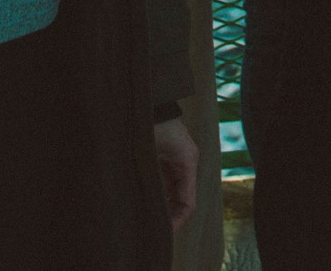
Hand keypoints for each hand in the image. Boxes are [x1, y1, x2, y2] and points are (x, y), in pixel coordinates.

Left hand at [152, 116, 199, 231]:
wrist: (144, 98)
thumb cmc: (148, 121)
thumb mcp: (150, 152)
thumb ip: (153, 178)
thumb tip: (150, 204)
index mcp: (187, 162)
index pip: (188, 202)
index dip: (178, 220)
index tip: (163, 232)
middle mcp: (183, 162)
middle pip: (180, 199)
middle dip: (168, 216)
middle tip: (152, 230)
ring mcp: (174, 159)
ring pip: (171, 191)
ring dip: (161, 205)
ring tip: (146, 219)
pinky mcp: (163, 155)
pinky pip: (163, 181)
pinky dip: (156, 194)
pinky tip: (142, 201)